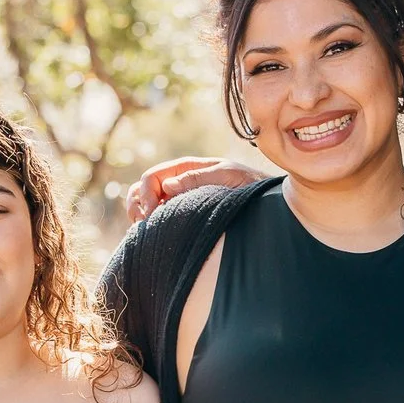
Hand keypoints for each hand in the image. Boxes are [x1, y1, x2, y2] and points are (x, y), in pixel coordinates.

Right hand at [126, 155, 266, 220]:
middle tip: (143, 223)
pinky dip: (148, 224)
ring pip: (145, 203)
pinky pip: (157, 217)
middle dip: (137, 204)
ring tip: (144, 229)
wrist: (266, 199)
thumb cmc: (249, 184)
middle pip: (142, 188)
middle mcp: (178, 181)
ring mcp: (179, 198)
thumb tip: (167, 186)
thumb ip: (198, 178)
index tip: (150, 213)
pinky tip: (153, 234)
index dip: (145, 193)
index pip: (152, 176)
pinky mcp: (182, 214)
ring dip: (138, 214)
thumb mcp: (226, 176)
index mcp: (186, 168)